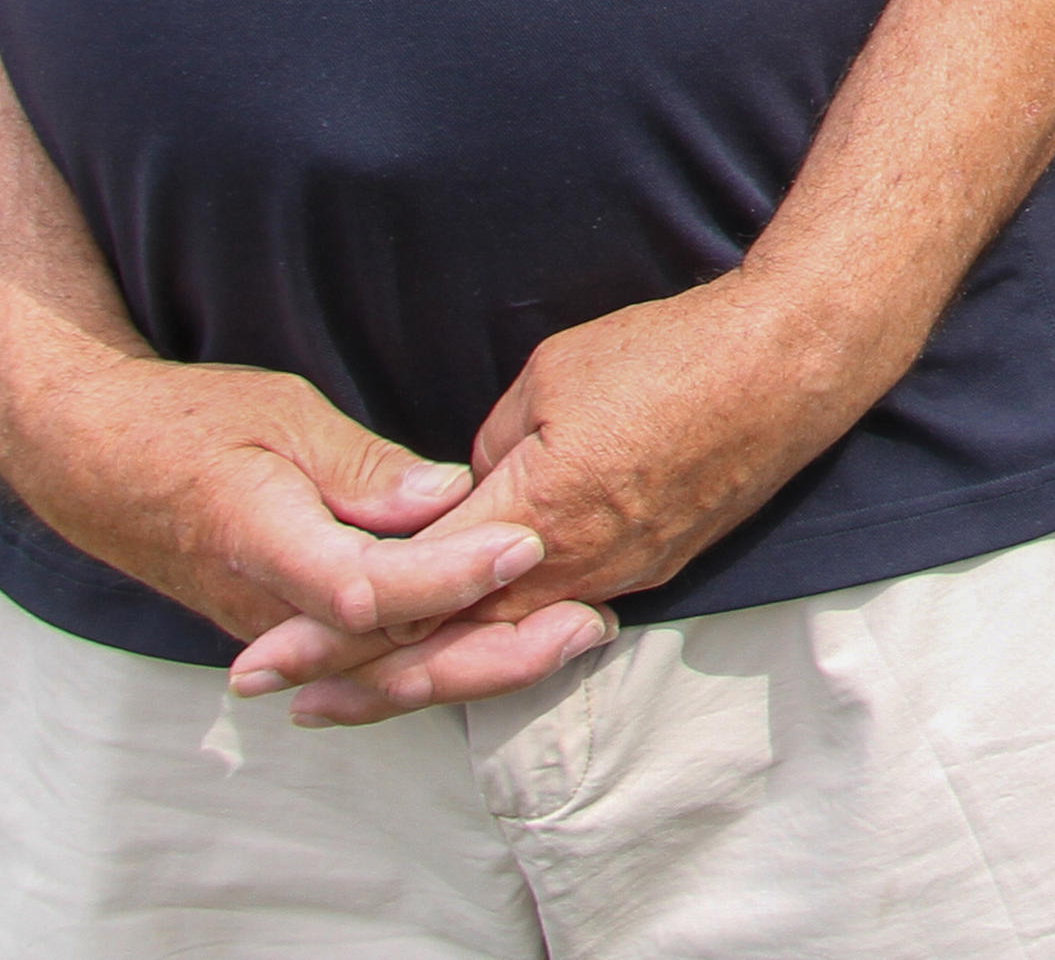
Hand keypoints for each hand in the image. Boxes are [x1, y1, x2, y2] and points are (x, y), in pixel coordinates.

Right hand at [0, 345, 553, 662]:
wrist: (93, 461)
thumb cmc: (186, 422)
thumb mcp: (277, 415)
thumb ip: (360, 466)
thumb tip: (444, 497)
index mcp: (261, 543)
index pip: (366, 587)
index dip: (448, 575)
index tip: (523, 543)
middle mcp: (269, 609)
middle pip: (390, 655)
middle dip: (492, 650)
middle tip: (585, 625)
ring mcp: (276, 631)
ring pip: (387, 669)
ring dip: (480, 661)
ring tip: (570, 637)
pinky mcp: (287, 631)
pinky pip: (370, 658)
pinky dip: (438, 657)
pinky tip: (504, 646)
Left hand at [233, 271, 876, 725]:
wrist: (789, 366)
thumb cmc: (669, 353)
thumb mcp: (549, 377)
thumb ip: (490, 449)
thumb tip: (464, 490)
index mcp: (534, 517)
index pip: (410, 595)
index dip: (331, 633)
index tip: (265, 658)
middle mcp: (573, 568)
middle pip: (449, 649)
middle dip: (360, 680)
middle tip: (285, 700)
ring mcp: (617, 576)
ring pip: (502, 646)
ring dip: (426, 669)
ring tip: (359, 691)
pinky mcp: (649, 567)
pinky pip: (553, 621)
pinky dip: (493, 643)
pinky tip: (462, 646)